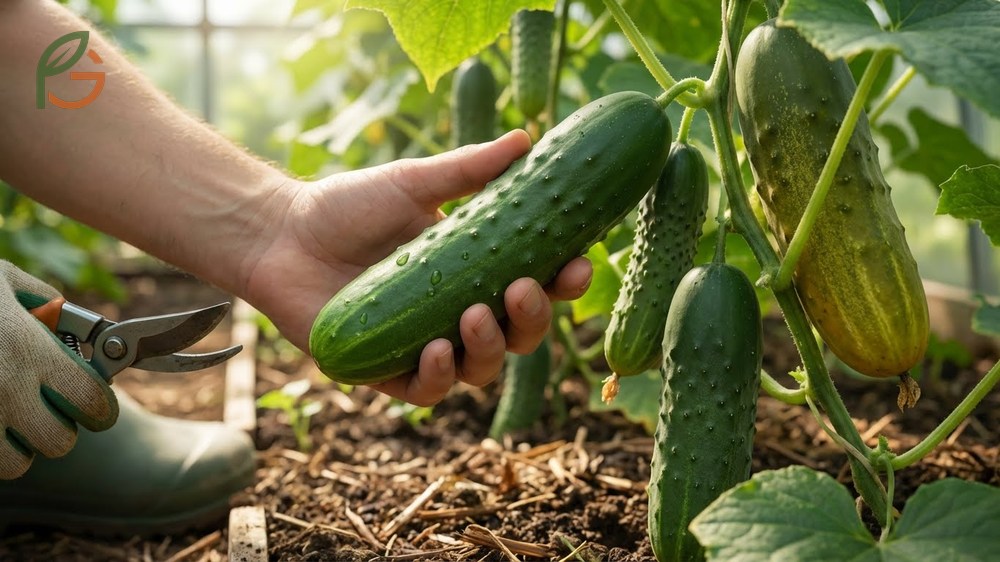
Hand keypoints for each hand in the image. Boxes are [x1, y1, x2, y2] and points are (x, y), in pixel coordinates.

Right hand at [0, 261, 117, 478]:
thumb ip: (44, 301)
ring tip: (9, 421)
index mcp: (29, 350)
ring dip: (19, 448)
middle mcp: (5, 388)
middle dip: (58, 430)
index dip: (101, 409)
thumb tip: (65, 318)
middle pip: (59, 442)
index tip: (97, 409)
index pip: (90, 400)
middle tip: (46, 412)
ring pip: (17, 463)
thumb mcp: (2, 280)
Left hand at [242, 130, 591, 405]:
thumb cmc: (347, 206)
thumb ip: (469, 168)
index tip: (577, 262)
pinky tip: (435, 351)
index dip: (562, 282)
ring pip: (481, 369)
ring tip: (474, 314)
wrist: (280, 235)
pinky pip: (427, 392)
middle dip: (532, 319)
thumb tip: (526, 139)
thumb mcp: (413, 183)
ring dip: (489, 348)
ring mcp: (424, 346)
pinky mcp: (386, 373)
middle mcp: (456, 313)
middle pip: (518, 335)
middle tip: (520, 289)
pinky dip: (438, 377)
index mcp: (473, 271)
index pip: (534, 285)